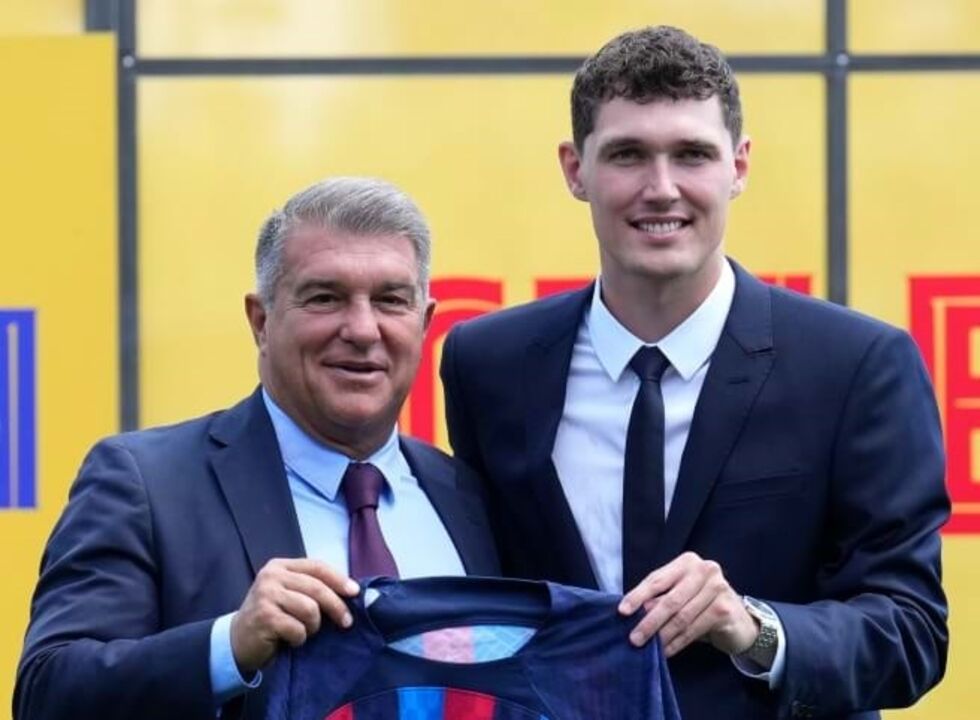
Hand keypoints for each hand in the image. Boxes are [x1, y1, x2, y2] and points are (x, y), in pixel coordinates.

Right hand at [230, 558, 359, 673]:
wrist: (238, 640)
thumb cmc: (272, 617)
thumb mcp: (290, 595)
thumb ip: (312, 588)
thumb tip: (352, 591)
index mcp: (280, 566)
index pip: (317, 566)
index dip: (339, 579)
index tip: (355, 592)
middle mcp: (271, 576)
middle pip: (317, 588)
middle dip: (336, 606)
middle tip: (346, 622)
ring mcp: (266, 595)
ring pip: (310, 609)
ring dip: (313, 626)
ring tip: (304, 631)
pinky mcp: (264, 617)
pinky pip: (298, 629)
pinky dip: (299, 638)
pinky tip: (291, 640)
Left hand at [618, 551, 756, 657]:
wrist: (738, 620)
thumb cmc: (701, 604)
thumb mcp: (678, 597)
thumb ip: (660, 599)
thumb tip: (636, 612)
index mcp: (687, 561)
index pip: (657, 579)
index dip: (638, 596)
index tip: (622, 611)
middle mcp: (705, 570)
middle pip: (670, 599)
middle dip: (649, 621)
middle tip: (634, 638)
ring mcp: (718, 588)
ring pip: (682, 617)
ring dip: (663, 635)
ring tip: (649, 648)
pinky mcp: (725, 609)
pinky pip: (694, 629)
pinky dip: (678, 642)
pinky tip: (667, 651)